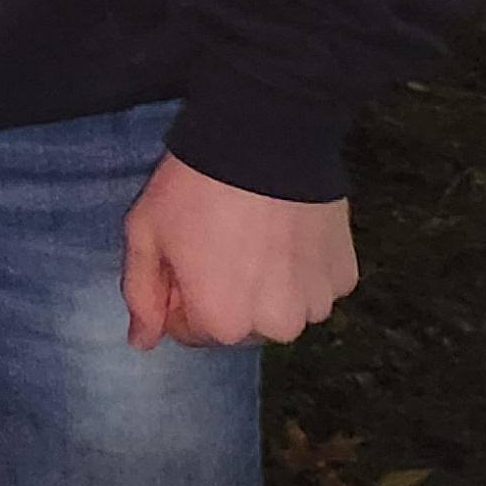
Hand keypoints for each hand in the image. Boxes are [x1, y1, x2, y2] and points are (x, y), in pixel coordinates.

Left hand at [119, 152, 355, 348]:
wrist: (262, 142)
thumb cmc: (194, 189)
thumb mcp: (145, 235)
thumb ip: (141, 295)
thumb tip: (141, 342)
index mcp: (222, 324)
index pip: (190, 330)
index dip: (180, 292)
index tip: (182, 255)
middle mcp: (275, 328)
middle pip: (239, 324)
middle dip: (225, 294)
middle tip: (218, 242)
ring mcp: (316, 304)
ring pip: (281, 307)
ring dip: (267, 285)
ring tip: (254, 234)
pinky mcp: (345, 277)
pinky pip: (314, 284)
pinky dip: (301, 267)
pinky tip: (287, 231)